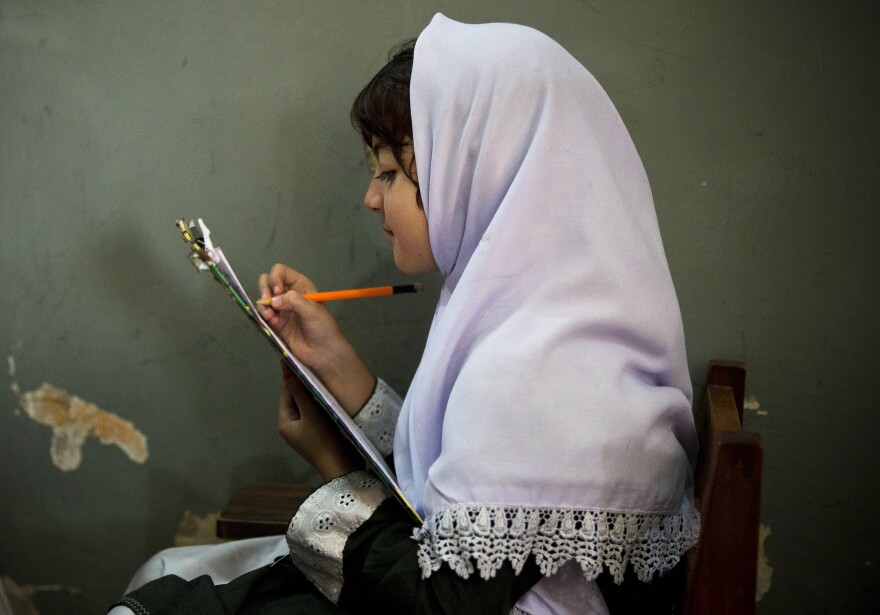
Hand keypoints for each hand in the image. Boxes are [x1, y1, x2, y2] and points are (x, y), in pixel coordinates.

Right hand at [258, 264, 375, 413]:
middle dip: (264, 288)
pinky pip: (263, 314)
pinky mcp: (276, 323)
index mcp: (300, 286)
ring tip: (270, 315)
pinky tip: (271, 320)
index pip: (281, 272)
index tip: (277, 290)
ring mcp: (281, 309)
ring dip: (263, 304)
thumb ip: (293, 301)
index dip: (275, 277)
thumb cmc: (323, 328)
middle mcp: (289, 295)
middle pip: (268, 282)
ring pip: (263, 298)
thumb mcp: (312, 310)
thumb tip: (274, 300)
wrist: (323, 352)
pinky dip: (263, 315)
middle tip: (268, 299)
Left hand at [278, 363, 360, 480]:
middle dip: (304, 382)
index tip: (300, 357)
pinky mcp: (317, 432)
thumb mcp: (311, 413)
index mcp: (284, 421)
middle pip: (296, 397)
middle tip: (316, 364)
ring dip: (313, 391)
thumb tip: (287, 369)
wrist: (343, 467)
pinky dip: (321, 401)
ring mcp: (304, 429)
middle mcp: (292, 425)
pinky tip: (331, 393)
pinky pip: (316, 411)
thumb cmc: (324, 440)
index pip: (285, 392)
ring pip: (307, 403)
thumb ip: (300, 391)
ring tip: (325, 375)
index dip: (291, 375)